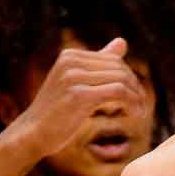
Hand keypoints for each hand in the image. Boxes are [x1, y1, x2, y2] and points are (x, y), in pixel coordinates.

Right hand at [14, 37, 145, 157]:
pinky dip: (132, 103)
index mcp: (70, 56)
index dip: (130, 79)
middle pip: (119, 68)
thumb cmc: (57, 113)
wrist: (33, 133)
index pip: (113, 60)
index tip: (137, 98)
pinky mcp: (78, 95)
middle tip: (141, 107)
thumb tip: (122, 42)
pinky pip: (117, 92)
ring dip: (136, 97)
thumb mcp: (77, 84)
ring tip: (140, 112)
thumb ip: (99, 64)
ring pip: (121, 79)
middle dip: (135, 88)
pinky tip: (135, 114)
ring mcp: (73, 76)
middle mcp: (71, 61)